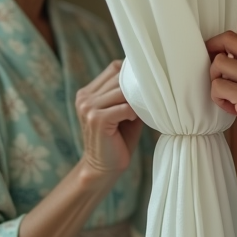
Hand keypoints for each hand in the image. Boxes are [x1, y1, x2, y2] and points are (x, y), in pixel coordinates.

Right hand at [74, 60, 142, 178]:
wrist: (103, 167)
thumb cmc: (118, 139)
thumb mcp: (124, 111)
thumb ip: (130, 93)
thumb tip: (152, 77)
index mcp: (88, 92)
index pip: (114, 68)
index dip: (131, 73)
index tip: (146, 83)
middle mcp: (84, 97)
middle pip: (119, 77)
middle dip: (137, 87)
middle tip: (148, 99)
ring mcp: (88, 107)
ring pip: (122, 91)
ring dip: (136, 100)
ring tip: (139, 112)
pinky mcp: (96, 119)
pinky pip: (124, 107)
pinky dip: (134, 112)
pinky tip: (133, 120)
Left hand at [206, 30, 236, 172]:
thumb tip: (221, 54)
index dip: (219, 45)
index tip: (212, 57)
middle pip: (227, 40)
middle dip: (212, 56)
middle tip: (215, 76)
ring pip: (218, 64)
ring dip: (217, 83)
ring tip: (230, 99)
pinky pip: (217, 87)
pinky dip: (219, 99)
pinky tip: (233, 110)